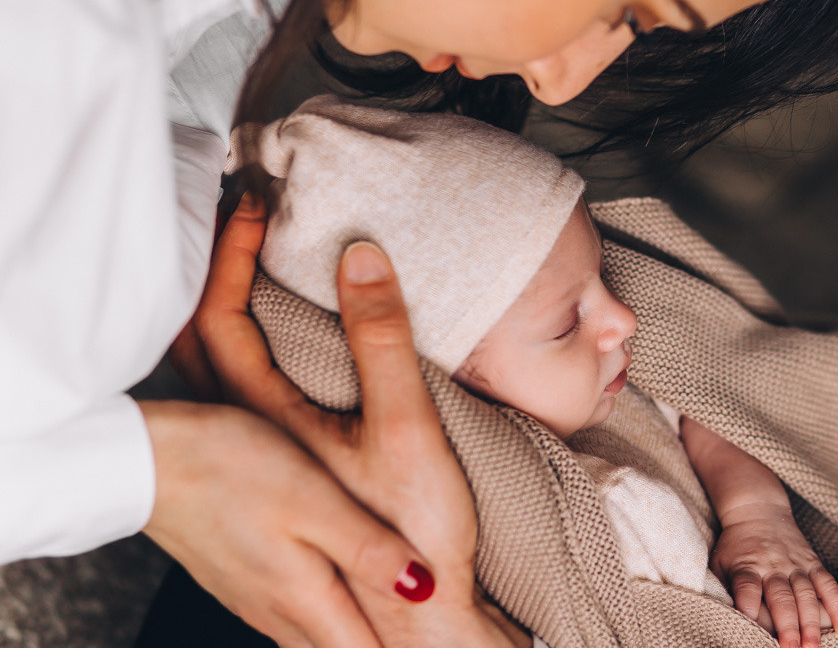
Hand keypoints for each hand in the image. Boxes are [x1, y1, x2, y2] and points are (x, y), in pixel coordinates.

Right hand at [141, 399, 430, 647]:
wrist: (140, 459)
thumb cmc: (232, 467)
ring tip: (389, 631)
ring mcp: (253, 596)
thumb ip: (368, 549)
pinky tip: (332, 599)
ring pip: (314, 637)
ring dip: (353, 636)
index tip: (445, 644)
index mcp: (304, 596)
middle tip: (427, 641)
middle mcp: (277, 610)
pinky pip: (290, 614)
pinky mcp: (236, 576)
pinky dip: (323, 615)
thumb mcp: (314, 501)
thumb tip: (425, 592)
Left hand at [196, 194, 525, 646]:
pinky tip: (281, 346)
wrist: (416, 625)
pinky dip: (243, 346)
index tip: (261, 205)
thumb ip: (381, 343)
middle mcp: (246, 439)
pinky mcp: (276, 477)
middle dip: (221, 268)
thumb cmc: (413, 533)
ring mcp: (259, 461)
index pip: (219, 317)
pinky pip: (237, 395)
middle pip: (199, 338)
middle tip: (250, 219)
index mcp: (265, 421)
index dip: (235, 253)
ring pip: (213, 371)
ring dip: (226, 305)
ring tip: (260, 265)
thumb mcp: (404, 431)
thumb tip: (361, 258)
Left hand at [711, 501, 837, 647]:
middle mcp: (772, 566)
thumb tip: (722, 617)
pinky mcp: (813, 562)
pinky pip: (828, 584)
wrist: (758, 511)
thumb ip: (724, 589)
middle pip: (780, 596)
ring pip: (806, 594)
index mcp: (746, 567)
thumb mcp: (720, 562)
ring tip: (813, 645)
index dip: (748, 606)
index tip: (750, 623)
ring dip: (811, 621)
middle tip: (790, 647)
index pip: (747, 588)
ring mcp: (795, 565)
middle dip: (787, 624)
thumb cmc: (736, 545)